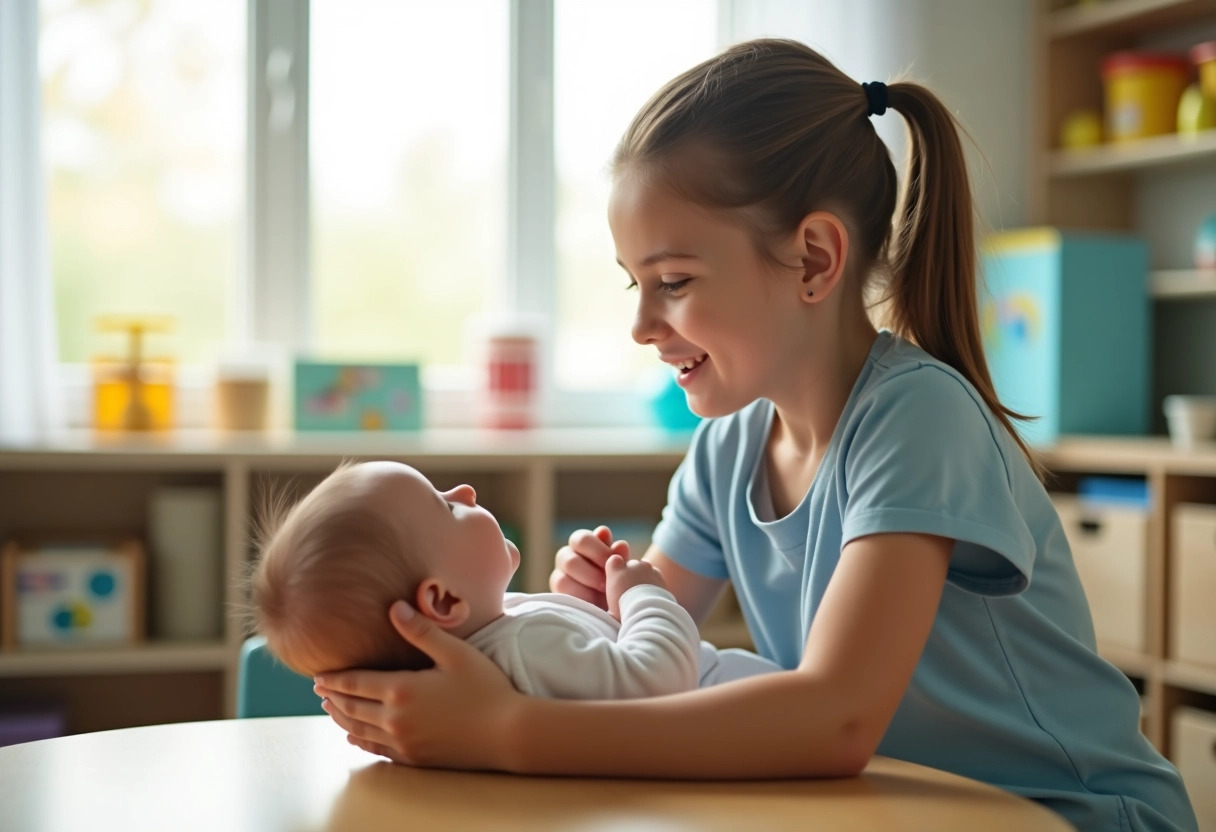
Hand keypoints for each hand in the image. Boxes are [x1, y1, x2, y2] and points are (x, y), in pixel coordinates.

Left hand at [313, 600, 522, 768]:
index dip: (334, 679)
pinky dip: (359, 741)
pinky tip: (354, 736)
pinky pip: (376, 750)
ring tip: (330, 708)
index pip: (355, 683)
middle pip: (351, 708)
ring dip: (341, 718)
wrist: (508, 733)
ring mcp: (403, 742)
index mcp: (401, 690)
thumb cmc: (486, 688)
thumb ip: (422, 632)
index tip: (318, 674)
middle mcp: (395, 719)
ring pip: (359, 731)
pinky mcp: (414, 757)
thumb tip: (394, 608)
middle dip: (332, 697)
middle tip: (318, 688)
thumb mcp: (456, 653)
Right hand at [550, 525, 629, 609]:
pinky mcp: (558, 596)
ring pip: (562, 581)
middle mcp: (566, 557)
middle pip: (569, 561)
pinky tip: (596, 605)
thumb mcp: (621, 567)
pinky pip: (563, 599)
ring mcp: (559, 577)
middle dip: (592, 575)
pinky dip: (581, 602)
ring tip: (603, 598)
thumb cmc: (617, 580)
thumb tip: (620, 545)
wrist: (614, 607)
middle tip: (607, 585)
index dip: (598, 551)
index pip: (582, 539)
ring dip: (585, 591)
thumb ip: (619, 556)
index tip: (614, 563)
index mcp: (582, 544)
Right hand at [605, 554, 666, 620]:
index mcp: (615, 570)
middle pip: (630, 565)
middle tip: (631, 591)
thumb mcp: (610, 611)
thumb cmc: (625, 614)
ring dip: (642, 575)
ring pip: (643, 567)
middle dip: (630, 574)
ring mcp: (647, 568)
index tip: (617, 580)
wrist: (648, 615)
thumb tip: (609, 610)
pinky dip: (653, 579)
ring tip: (642, 592)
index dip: (616, 570)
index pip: (614, 561)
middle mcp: (631, 565)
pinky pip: (654, 572)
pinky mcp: (659, 574)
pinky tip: (652, 592)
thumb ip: (609, 602)